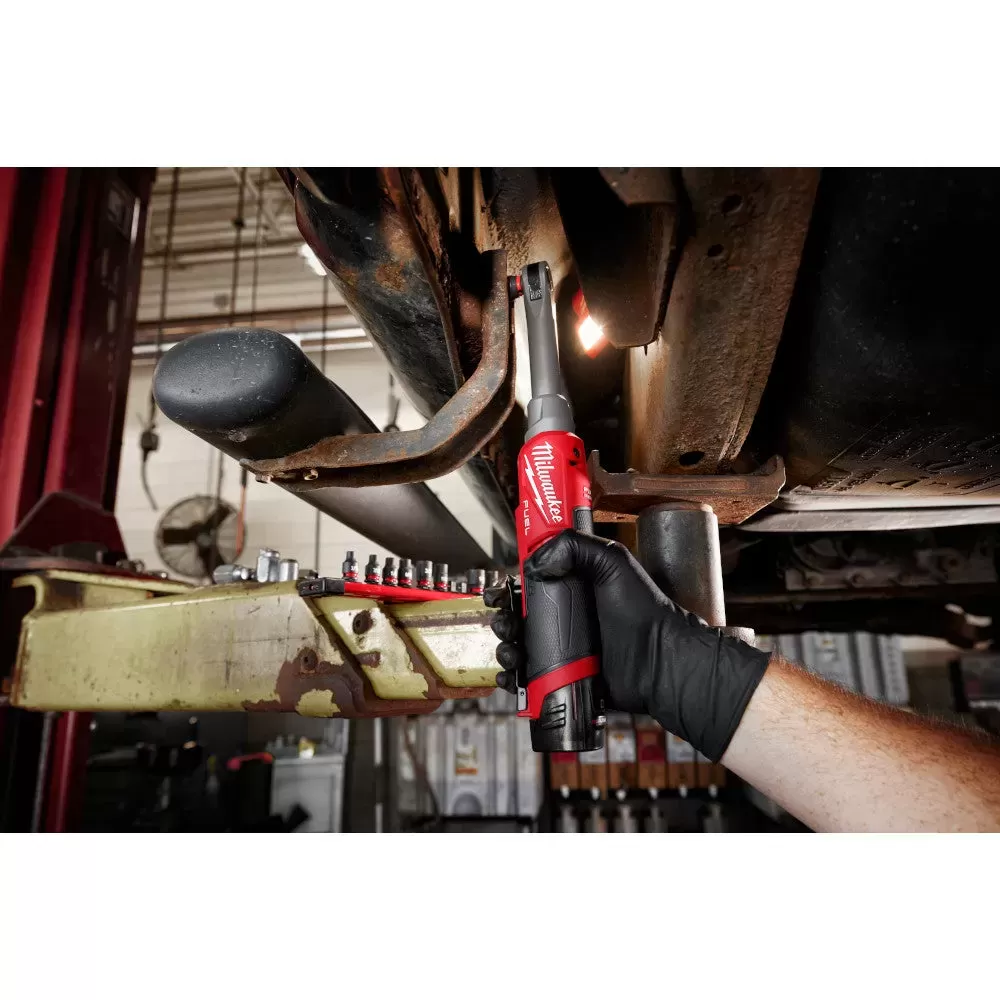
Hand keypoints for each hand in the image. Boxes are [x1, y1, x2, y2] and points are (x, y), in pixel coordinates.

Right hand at [484, 531, 770, 760]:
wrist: (661, 660)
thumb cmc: (645, 611)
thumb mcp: (613, 562)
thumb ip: (576, 546)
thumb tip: (537, 559)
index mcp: (571, 589)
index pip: (529, 584)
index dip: (509, 586)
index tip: (502, 590)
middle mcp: (564, 618)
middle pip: (517, 617)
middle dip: (502, 619)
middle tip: (506, 622)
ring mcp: (562, 650)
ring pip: (518, 649)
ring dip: (504, 649)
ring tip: (511, 652)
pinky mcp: (563, 679)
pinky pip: (530, 680)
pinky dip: (513, 679)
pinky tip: (513, 676)